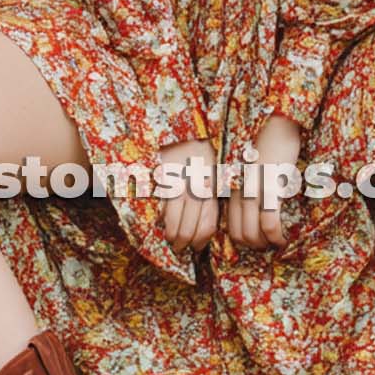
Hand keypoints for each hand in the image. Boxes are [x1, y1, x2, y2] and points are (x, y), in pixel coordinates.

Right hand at [155, 137, 219, 254]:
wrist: (186, 127)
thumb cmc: (202, 152)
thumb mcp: (215, 173)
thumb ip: (211, 197)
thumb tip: (205, 227)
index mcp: (211, 187)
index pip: (206, 226)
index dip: (200, 242)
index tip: (196, 247)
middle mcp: (195, 188)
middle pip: (188, 230)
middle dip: (183, 244)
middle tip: (179, 248)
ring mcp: (177, 184)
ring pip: (172, 223)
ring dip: (170, 236)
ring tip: (170, 239)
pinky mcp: (161, 178)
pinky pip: (160, 206)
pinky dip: (159, 218)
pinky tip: (160, 221)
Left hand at [223, 114, 302, 250]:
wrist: (276, 117)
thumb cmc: (265, 139)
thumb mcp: (246, 163)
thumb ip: (242, 184)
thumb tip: (251, 206)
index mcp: (230, 184)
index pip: (228, 224)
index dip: (243, 239)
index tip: (258, 240)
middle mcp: (236, 189)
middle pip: (239, 234)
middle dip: (255, 246)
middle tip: (269, 246)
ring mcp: (252, 188)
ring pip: (252, 233)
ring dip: (265, 244)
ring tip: (277, 244)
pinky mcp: (269, 185)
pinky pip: (269, 223)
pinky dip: (275, 237)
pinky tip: (282, 239)